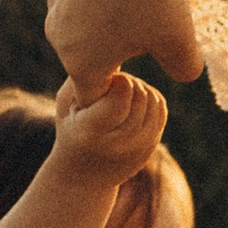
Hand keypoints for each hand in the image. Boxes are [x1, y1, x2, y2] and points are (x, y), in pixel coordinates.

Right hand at [46, 0, 203, 90]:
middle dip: (128, 48)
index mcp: (82, 64)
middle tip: (155, 25)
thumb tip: (185, 72)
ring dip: (121, 16)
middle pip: (97, 58)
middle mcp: (59, 38)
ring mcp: (57, 4)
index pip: (97, 97)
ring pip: (93, 23)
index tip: (146, 72)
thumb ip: (185, 66)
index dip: (122, 93)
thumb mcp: (178, 36)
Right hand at [53, 67, 168, 182]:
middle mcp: (119, 143)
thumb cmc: (71, 128)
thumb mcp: (67, 102)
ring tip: (120, 93)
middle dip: (127, 82)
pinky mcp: (151, 147)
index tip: (103, 81)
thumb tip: (118, 51)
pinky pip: (160, 108)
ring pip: (153, 99)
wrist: (82, 176)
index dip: (117, 80)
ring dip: (139, 88)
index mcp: (92, 131)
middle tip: (110, 86)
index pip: (122, 93)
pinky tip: (132, 101)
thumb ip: (87, 76)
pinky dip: (149, 98)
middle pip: (139, 94)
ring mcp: (139, 149)